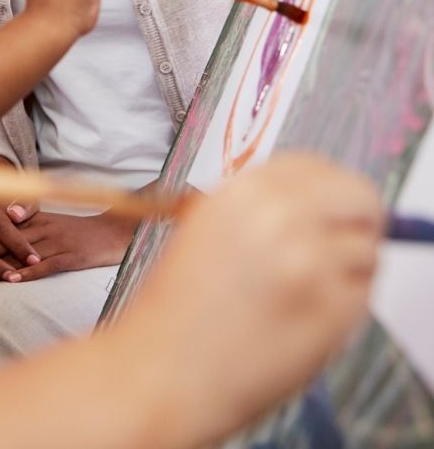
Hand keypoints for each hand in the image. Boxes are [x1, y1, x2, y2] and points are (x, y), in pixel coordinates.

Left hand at [0, 205, 136, 293]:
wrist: (118, 232)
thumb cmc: (83, 232)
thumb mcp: (53, 223)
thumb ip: (27, 224)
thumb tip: (3, 242)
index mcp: (35, 219)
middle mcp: (42, 228)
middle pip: (2, 243)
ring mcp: (56, 240)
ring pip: (19, 255)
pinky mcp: (71, 254)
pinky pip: (45, 264)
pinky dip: (27, 272)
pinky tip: (11, 282)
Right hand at [110, 153, 381, 444]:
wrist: (165, 366)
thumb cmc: (179, 306)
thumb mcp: (207, 228)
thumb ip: (261, 207)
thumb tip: (317, 204)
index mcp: (242, 192)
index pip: (315, 165)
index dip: (325, 187)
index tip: (326, 205)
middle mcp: (281, 218)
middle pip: (358, 196)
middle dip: (355, 217)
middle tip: (340, 241)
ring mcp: (311, 263)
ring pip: (368, 248)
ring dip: (349, 265)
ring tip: (308, 289)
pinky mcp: (332, 309)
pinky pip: (365, 292)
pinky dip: (348, 301)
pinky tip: (307, 313)